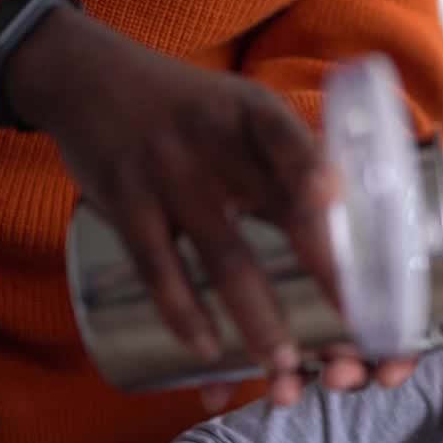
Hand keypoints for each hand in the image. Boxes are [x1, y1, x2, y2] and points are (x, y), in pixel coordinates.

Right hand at [5, 7, 415, 404]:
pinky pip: (158, 269)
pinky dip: (183, 314)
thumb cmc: (192, 111)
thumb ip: (293, 157)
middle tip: (351, 330)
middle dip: (322, 275)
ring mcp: (168, 174)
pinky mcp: (125, 203)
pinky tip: (207, 351)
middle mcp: (216, 141)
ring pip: (224, 258)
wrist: (88, 77)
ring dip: (257, 318)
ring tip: (284, 365)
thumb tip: (354, 218)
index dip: (325, 181)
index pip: (298, 147)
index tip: (352, 222)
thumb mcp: (244, 108)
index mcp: (257, 113)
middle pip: (280, 213)